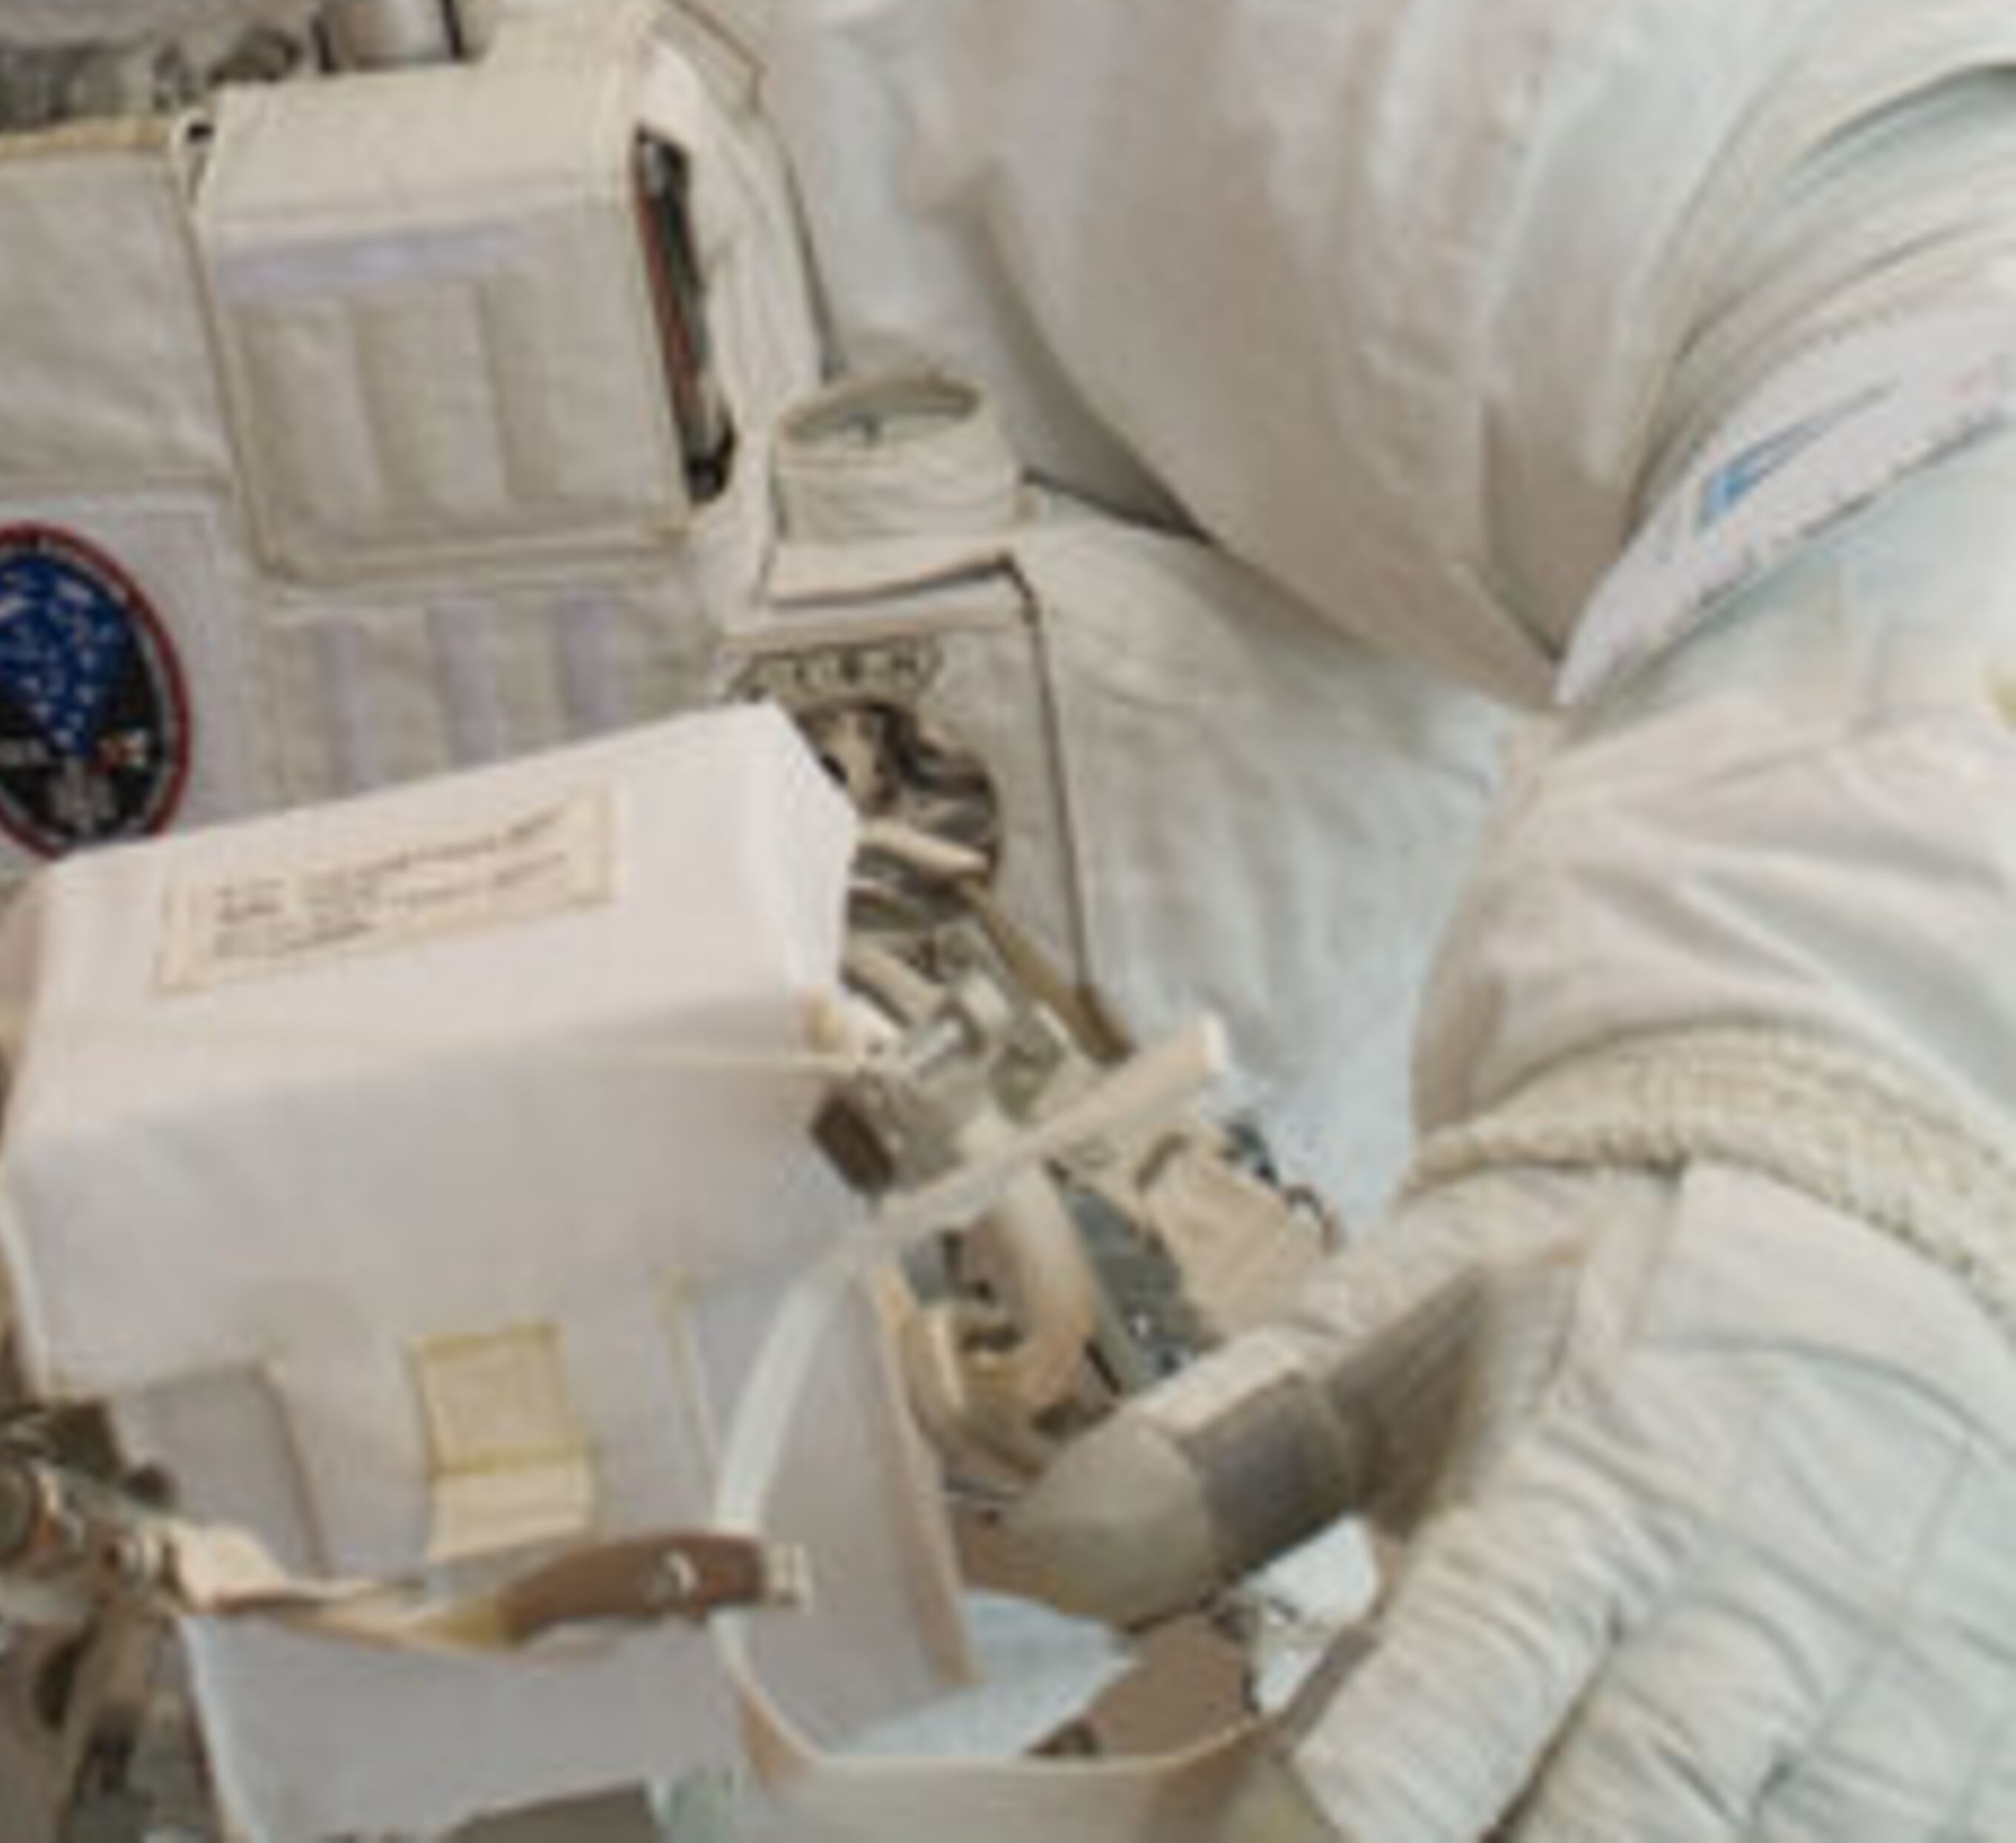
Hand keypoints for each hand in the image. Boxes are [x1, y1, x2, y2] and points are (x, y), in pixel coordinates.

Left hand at [1004, 1151, 2015, 1835]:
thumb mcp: (1393, 1317)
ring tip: (1481, 1813)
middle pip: (1605, 1835)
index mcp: (1594, 1482)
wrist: (1844, 1197)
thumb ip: (1228, 1448)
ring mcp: (1877, 1698)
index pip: (1463, 1700)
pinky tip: (1593, 1812)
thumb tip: (1050, 1552)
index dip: (1335, 1818)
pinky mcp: (1953, 1756)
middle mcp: (1748, 1603)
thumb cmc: (1579, 1277)